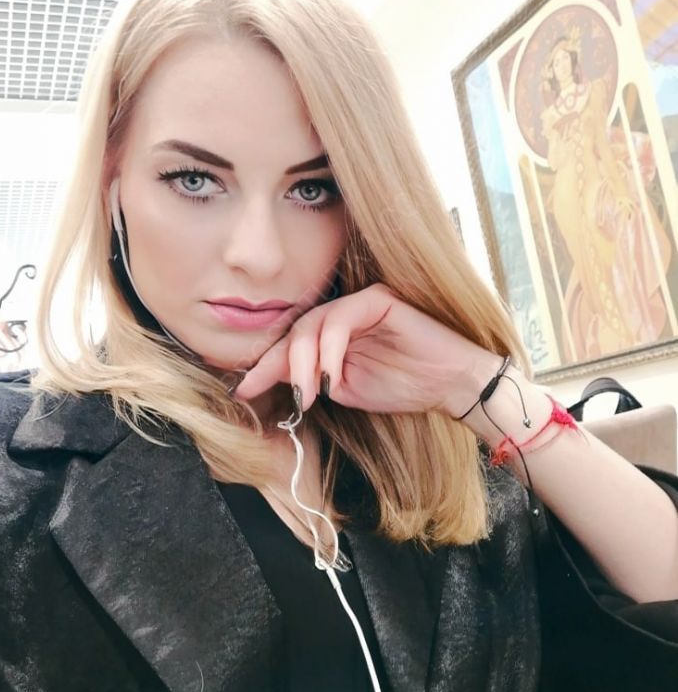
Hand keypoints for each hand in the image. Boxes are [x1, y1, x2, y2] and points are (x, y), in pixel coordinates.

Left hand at [231, 282, 492, 415]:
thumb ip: (306, 378)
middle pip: (294, 331)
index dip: (262, 365)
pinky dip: (329, 349)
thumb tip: (263, 378)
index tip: (240, 390)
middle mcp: (341, 312)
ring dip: (303, 361)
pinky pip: (341, 318)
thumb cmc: (403, 386)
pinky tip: (328, 375)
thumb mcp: (341, 389)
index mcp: (331, 333)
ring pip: (313, 323)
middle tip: (267, 392)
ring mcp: (359, 302)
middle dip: (275, 363)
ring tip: (306, 393)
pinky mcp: (378, 298)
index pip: (289, 343)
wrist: (451, 386)